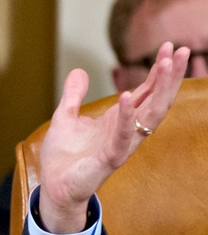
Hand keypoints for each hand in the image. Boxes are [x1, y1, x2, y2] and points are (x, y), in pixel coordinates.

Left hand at [38, 42, 188, 233]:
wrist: (52, 187)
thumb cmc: (63, 157)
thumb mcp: (64, 118)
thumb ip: (73, 96)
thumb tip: (79, 71)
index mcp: (118, 121)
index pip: (146, 92)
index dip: (159, 71)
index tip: (169, 47)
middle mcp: (126, 132)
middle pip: (156, 100)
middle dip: (170, 76)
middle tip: (183, 50)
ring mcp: (120, 146)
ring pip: (149, 117)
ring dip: (159, 91)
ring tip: (166, 65)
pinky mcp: (108, 160)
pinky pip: (121, 137)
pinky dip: (125, 117)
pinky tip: (126, 96)